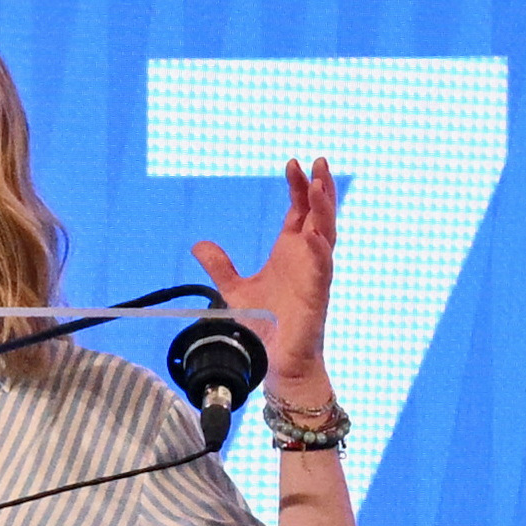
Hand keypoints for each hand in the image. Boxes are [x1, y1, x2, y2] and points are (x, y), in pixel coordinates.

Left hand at [191, 158, 336, 403]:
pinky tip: (313, 233)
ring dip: (325, 210)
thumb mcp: (234, 290)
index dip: (298, 188)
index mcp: (290, 252)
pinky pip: (322, 268)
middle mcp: (306, 259)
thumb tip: (199, 244)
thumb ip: (220, 266)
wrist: (275, 364)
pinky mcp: (317, 295)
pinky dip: (319, 249)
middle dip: (320, 188)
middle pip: (319, 215)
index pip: (299, 211)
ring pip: (326, 235)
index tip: (292, 163)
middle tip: (318, 161)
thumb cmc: (264, 328)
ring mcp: (314, 275)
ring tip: (320, 184)